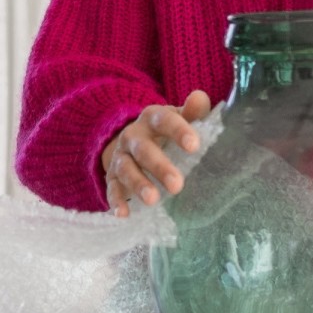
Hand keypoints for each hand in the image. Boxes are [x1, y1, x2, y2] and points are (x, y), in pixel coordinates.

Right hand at [101, 92, 211, 216]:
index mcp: (151, 118)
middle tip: (177, 184)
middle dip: (159, 166)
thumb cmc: (163, 130)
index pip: (163, 120)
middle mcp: (132, 136)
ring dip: (138, 184)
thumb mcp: (177, 117)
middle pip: (143, 149)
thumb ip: (192, 110)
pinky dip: (116, 200)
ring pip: (126, 169)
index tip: (194, 145)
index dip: (178, 131)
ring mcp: (121, 157)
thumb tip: (201, 98)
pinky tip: (123, 214)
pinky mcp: (112, 176)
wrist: (130, 138)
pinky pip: (112, 188)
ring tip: (153, 200)